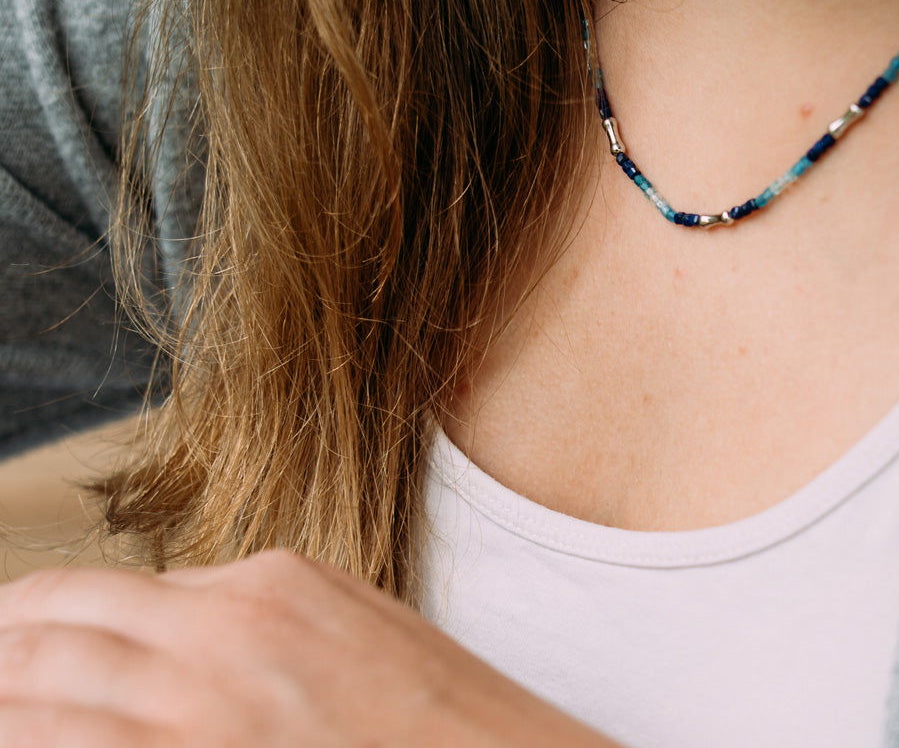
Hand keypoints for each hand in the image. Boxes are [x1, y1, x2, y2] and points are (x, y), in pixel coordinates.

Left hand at [0, 549, 619, 746]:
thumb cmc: (436, 721)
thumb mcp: (354, 626)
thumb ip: (256, 618)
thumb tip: (168, 622)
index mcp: (270, 584)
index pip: (113, 589)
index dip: (38, 616)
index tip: (8, 637)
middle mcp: (223, 635)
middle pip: (59, 628)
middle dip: (1, 649)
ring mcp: (202, 715)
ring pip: (40, 696)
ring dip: (0, 698)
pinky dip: (32, 741)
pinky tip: (16, 737)